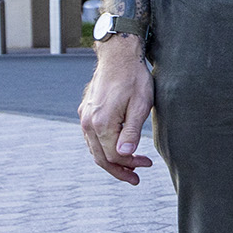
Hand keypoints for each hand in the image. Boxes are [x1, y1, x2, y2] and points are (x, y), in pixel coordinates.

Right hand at [79, 39, 155, 183]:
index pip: (114, 156)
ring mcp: (84, 116)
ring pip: (94, 148)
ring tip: (128, 166)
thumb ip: (132, 132)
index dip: (130, 164)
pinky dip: (103, 147)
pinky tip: (116, 148)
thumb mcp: (140, 106)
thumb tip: (125, 154)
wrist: (118, 55)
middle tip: (135, 178)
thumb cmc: (134, 78)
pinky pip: (91, 137)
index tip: (147, 165)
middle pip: (100, 157)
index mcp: (101, 123)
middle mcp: (88, 122)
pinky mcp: (86, 110)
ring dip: (110, 160)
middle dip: (119, 170)